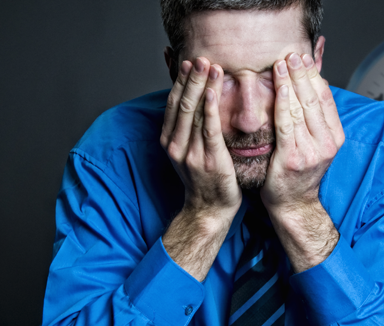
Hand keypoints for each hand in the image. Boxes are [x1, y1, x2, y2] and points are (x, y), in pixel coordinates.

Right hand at [160, 57, 240, 221]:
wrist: (208, 211)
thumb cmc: (204, 181)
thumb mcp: (189, 153)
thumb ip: (189, 130)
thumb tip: (194, 104)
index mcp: (169, 141)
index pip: (173, 104)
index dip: (180, 82)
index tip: (189, 62)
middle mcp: (176, 145)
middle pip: (182, 104)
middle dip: (192, 79)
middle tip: (201, 58)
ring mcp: (191, 153)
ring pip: (195, 113)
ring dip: (203, 87)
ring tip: (211, 66)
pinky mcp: (210, 160)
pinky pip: (209, 130)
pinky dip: (211, 109)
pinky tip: (214, 92)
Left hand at [260, 52, 343, 211]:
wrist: (293, 204)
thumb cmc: (299, 173)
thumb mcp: (314, 144)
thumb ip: (313, 118)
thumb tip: (314, 86)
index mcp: (335, 137)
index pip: (326, 99)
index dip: (314, 76)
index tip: (303, 59)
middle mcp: (327, 143)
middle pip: (314, 100)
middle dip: (302, 74)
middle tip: (292, 54)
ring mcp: (311, 151)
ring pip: (301, 109)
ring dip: (290, 83)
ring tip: (281, 64)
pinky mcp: (293, 158)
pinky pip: (287, 125)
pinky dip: (283, 104)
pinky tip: (279, 88)